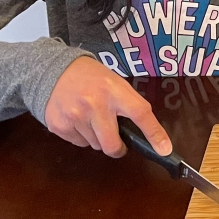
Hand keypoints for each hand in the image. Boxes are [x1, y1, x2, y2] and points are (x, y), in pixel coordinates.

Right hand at [44, 56, 171, 157]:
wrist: (54, 69)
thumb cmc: (91, 77)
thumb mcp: (114, 82)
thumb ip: (127, 104)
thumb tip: (144, 134)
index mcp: (114, 89)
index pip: (140, 113)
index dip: (154, 133)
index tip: (164, 149)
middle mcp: (95, 104)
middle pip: (112, 144)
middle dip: (117, 148)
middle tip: (118, 143)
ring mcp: (75, 116)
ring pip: (95, 145)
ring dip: (97, 138)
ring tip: (90, 118)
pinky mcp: (59, 125)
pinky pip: (79, 143)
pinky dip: (82, 136)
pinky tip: (77, 118)